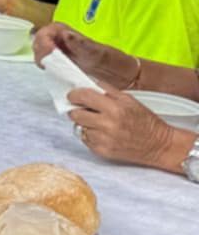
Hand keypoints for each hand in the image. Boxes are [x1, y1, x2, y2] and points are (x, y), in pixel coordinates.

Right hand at [34, 23, 138, 88]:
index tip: (49, 55)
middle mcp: (61, 40)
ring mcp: (61, 53)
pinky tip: (57, 76)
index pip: (44, 32)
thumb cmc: (113, 62)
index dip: (43, 43)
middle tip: (51, 66)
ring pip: (41, 54)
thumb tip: (66, 34)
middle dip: (41, 54)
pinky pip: (49, 65)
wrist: (124, 76)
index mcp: (67, 31)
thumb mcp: (98, 52)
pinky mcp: (63, 65)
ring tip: (56, 72)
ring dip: (44, 63)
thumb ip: (81, 43)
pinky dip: (49, 71)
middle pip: (39, 43)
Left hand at [68, 86, 188, 171]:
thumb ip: (106, 90)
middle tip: (84, 109)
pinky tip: (102, 133)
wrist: (160, 145)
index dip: (74, 95)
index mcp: (114, 108)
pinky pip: (86, 140)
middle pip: (75, 114)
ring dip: (85, 124)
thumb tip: (88, 82)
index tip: (73, 95)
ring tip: (98, 122)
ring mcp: (104, 140)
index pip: (83, 97)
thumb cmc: (146, 121)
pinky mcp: (103, 152)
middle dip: (77, 110)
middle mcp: (107, 125)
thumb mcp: (129, 99)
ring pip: (79, 127)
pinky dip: (90, 135)